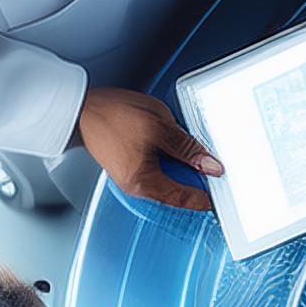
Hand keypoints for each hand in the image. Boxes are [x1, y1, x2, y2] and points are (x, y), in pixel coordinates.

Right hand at [75, 85, 222, 211]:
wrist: (79, 107)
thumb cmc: (110, 115)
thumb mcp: (159, 125)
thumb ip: (187, 148)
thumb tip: (211, 166)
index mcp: (145, 183)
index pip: (187, 198)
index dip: (210, 194)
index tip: (226, 189)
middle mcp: (138, 187)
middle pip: (181, 192)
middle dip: (198, 180)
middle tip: (214, 167)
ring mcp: (134, 179)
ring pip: (172, 180)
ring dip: (185, 169)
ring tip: (193, 153)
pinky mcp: (132, 168)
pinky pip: (160, 171)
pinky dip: (172, 163)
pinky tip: (175, 148)